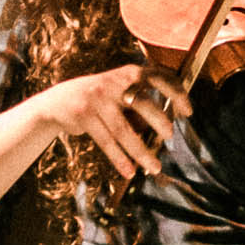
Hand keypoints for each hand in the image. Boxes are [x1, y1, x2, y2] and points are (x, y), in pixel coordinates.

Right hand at [39, 61, 191, 182]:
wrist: (56, 102)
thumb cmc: (96, 98)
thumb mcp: (117, 88)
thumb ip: (138, 97)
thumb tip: (166, 122)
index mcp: (127, 73)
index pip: (158, 77)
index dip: (176, 93)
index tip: (188, 112)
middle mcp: (112, 83)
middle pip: (143, 104)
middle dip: (160, 122)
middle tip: (170, 137)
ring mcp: (96, 99)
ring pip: (124, 130)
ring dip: (141, 151)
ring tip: (155, 167)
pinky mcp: (83, 115)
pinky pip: (106, 141)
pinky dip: (119, 159)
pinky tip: (129, 172)